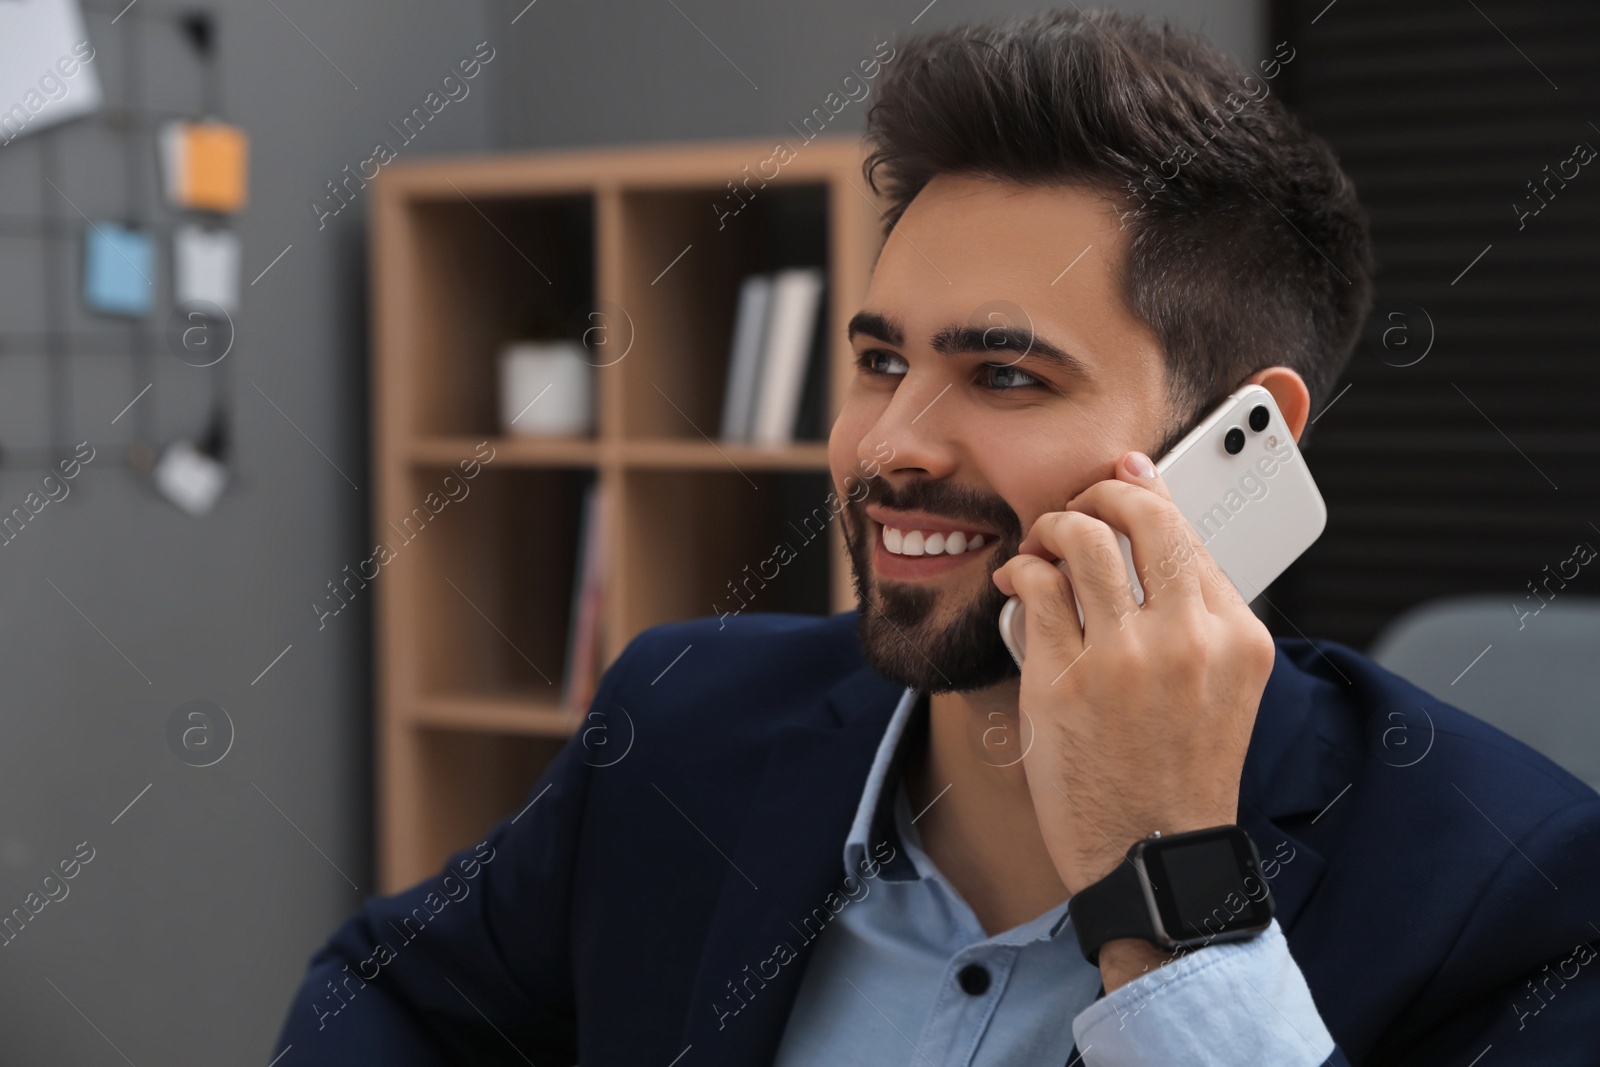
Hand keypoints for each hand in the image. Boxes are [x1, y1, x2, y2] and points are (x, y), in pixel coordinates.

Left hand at [992, 450, 1276, 896]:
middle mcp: (1188, 639)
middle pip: (1142, 515)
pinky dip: (1021, 569)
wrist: (1154, 857)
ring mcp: (1124, 658)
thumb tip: (1158, 535)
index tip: (1123, 481)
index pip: (1190, 532)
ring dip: (1053, 526)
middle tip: (1079, 505)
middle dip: (1101, 493)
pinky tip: (1018, 579)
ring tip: (1042, 542)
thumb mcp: (1224, 691)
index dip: (1147, 495)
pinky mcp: (1064, 681)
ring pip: (1083, 538)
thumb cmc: (1179, 775)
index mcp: (1238, 638)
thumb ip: (1200, 620)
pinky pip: (1035, 586)